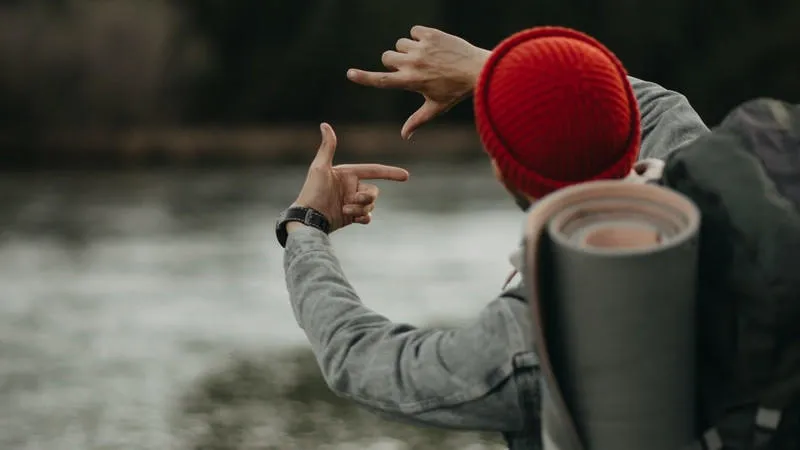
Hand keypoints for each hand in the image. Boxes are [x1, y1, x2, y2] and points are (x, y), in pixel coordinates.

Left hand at [293, 123, 409, 231]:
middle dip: (367, 196)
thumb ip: (327, 147)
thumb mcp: (320, 167)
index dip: (390, 173)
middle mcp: (351, 187)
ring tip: (346, 210)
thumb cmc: (312, 191)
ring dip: (361, 208)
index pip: (374, 171)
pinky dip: (363, 217)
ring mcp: (352, 202)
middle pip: (374, 191)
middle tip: (354, 200)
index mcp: (348, 174)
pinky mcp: (351, 216)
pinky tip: (354, 218)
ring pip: (371, 204)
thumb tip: (324, 124)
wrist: (308, 218)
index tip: (406, 176)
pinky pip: (367, 216)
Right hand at [347, 25, 490, 139]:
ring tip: (426, 57)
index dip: (363, 78)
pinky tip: (433, 45)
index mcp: (410, 81)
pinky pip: (413, 31)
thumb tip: (404, 136)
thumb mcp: (436, 108)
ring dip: (407, 49)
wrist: (479, 70)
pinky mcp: (430, 34)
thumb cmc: (456, 92)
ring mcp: (421, 47)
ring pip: (400, 43)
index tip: (350, 74)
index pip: (381, 80)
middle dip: (394, 61)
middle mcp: (412, 63)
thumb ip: (417, 121)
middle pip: (387, 57)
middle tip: (411, 67)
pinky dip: (419, 36)